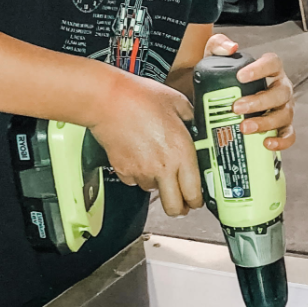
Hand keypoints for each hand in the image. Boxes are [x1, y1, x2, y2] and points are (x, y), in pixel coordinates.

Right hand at [88, 73, 201, 217]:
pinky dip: (138, 173)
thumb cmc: (141, 98)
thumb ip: (191, 119)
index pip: (194, 193)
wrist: (109, 100)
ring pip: (154, 191)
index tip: (198, 197)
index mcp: (181, 153)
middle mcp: (163, 167)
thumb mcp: (177, 102)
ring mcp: (141, 172)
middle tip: (182, 198)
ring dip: (158, 183)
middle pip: (174, 208)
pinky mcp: (123, 171)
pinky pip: (135, 180)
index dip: (198, 200)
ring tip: (156, 161)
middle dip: (180, 207)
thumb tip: (198, 126)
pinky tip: (139, 154)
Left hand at [203, 34, 295, 151]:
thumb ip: (218, 45)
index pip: (272, 63)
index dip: (260, 69)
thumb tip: (230, 47)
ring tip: (244, 127)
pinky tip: (266, 143)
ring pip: (284, 114)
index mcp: (270, 69)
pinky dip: (281, 141)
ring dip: (266, 122)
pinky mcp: (283, 126)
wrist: (222, 99)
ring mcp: (284, 107)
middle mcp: (281, 87)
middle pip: (280, 92)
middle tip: (237, 107)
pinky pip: (288, 134)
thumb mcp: (216, 57)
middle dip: (259, 102)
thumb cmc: (225, 78)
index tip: (241, 76)